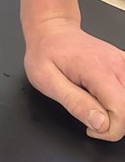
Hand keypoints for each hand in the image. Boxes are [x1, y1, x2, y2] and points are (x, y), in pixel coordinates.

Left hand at [23, 17, 124, 140]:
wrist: (51, 30)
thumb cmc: (44, 52)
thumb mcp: (46, 80)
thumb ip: (74, 103)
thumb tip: (100, 124)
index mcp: (96, 69)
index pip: (122, 111)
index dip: (109, 131)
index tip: (91, 128)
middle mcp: (115, 64)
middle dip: (115, 124)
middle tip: (91, 117)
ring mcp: (122, 63)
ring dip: (120, 112)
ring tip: (96, 105)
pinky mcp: (124, 64)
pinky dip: (122, 100)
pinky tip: (105, 97)